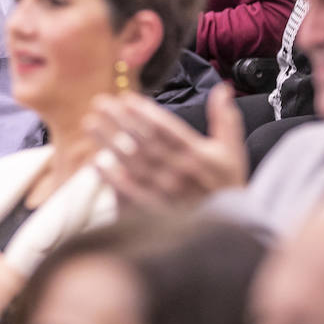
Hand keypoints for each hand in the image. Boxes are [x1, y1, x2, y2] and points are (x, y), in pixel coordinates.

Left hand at [83, 84, 246, 210]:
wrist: (231, 235)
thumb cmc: (228, 189)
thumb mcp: (232, 153)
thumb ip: (225, 119)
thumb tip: (222, 87)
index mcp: (199, 156)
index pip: (166, 129)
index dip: (144, 112)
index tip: (125, 98)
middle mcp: (181, 173)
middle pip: (143, 141)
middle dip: (119, 120)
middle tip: (99, 103)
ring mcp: (166, 194)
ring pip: (133, 164)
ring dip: (110, 142)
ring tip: (91, 124)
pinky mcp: (155, 214)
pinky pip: (131, 194)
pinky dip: (113, 179)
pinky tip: (97, 164)